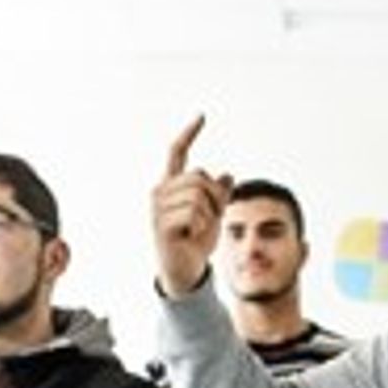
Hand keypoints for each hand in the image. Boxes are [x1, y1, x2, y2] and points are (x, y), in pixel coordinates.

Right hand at [151, 114, 234, 296]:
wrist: (185, 271)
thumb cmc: (195, 242)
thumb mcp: (214, 215)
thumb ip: (219, 195)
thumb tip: (228, 174)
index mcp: (171, 186)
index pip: (177, 152)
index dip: (189, 133)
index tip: (202, 116)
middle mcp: (160, 192)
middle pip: (199, 176)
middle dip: (215, 196)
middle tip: (211, 217)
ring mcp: (158, 208)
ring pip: (198, 194)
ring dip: (209, 214)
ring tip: (199, 228)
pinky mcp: (162, 224)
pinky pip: (194, 212)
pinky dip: (201, 225)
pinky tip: (191, 235)